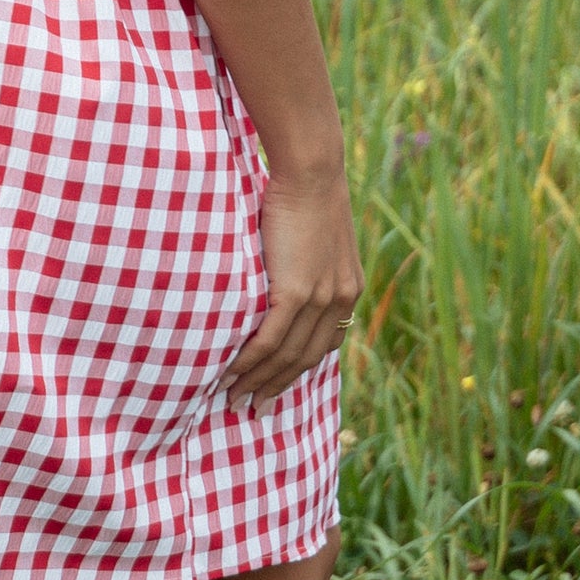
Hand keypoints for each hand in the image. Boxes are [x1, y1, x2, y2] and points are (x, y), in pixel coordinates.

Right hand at [222, 164, 360, 414]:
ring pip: (287, 356)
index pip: (325, 344)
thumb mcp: (314, 234)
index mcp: (348, 288)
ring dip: (258, 382)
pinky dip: (249, 362)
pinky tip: (230, 373)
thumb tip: (275, 275)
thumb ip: (303, 262)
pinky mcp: (296, 292)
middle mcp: (340, 299)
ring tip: (233, 397)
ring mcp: (320, 298)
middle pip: (306, 359)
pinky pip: (272, 340)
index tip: (276, 387)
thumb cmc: (304, 191)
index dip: (298, 370)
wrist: (311, 171)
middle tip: (251, 408)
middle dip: (276, 388)